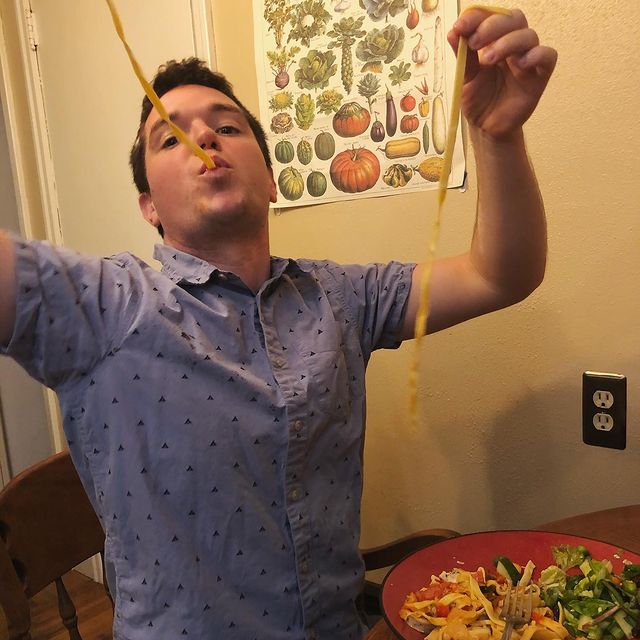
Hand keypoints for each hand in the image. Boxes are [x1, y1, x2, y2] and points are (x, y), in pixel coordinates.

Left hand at [447, 8, 556, 139]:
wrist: (486, 127)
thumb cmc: (478, 100)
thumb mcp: (465, 76)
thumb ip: (462, 55)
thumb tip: (454, 32)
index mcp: (495, 41)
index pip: (491, 17)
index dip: (477, 17)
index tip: (460, 27)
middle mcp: (513, 46)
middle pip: (514, 19)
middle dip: (493, 26)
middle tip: (474, 42)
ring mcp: (527, 60)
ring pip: (529, 35)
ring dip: (508, 42)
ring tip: (488, 59)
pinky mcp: (539, 77)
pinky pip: (548, 56)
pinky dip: (537, 55)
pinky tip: (521, 64)